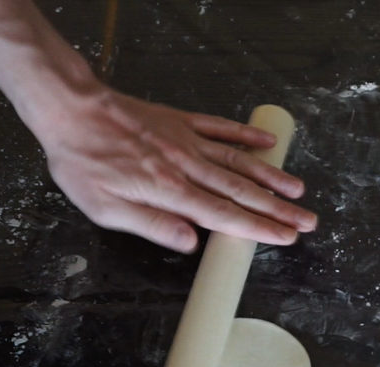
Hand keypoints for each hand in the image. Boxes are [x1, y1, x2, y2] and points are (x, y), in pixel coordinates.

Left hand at [34, 86, 317, 252]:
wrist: (71, 110)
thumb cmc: (84, 163)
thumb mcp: (106, 208)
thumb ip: (153, 225)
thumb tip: (192, 244)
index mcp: (173, 191)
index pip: (226, 215)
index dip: (260, 228)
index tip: (286, 237)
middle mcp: (189, 166)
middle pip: (243, 191)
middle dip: (279, 209)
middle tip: (308, 220)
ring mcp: (188, 141)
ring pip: (239, 161)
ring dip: (272, 176)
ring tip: (298, 189)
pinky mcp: (182, 121)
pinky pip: (221, 127)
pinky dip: (246, 134)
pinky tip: (267, 141)